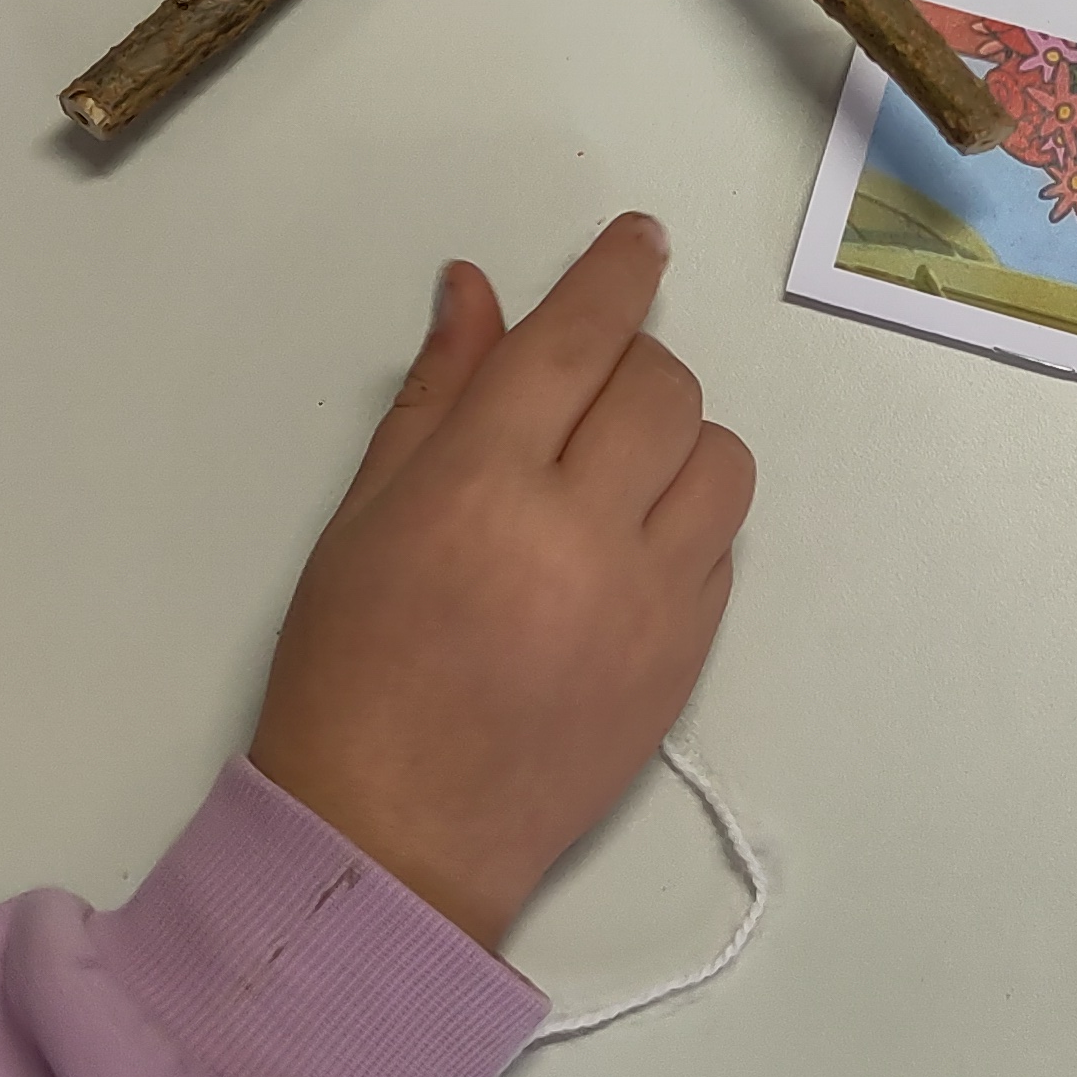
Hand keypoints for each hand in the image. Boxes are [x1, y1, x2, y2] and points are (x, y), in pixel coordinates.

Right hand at [250, 219, 752, 948]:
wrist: (397, 836)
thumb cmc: (352, 671)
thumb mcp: (364, 519)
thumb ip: (438, 395)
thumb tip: (478, 289)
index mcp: (484, 486)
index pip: (577, 341)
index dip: (615, 273)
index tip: (641, 239)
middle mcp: (583, 532)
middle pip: (662, 387)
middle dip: (630, 362)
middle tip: (582, 387)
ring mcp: (650, 599)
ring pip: (719, 459)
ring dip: (676, 437)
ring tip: (611, 468)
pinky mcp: (688, 656)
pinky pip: (723, 545)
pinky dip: (688, 519)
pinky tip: (625, 545)